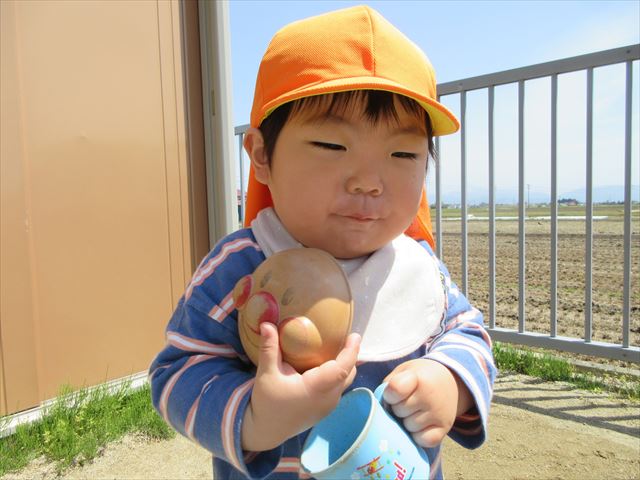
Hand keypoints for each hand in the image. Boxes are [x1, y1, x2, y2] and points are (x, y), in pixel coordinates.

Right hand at [241, 323, 359, 451]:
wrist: (266, 430)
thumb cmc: (267, 403)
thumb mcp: (266, 374)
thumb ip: (269, 348)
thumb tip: (267, 324)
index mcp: (316, 389)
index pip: (342, 368)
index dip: (351, 351)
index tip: (354, 336)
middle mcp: (328, 399)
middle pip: (349, 373)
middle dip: (350, 354)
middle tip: (345, 336)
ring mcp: (329, 406)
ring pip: (345, 381)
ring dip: (345, 364)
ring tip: (338, 346)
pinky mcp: (326, 409)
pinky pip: (339, 387)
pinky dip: (338, 373)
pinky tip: (327, 363)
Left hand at [382, 359, 472, 447]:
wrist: (450, 380)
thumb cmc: (419, 377)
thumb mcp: (403, 371)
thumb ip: (388, 386)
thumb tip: (378, 410)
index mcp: (417, 378)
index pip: (395, 390)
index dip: (389, 395)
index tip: (394, 393)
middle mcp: (430, 396)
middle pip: (399, 411)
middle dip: (397, 408)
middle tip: (406, 401)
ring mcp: (438, 413)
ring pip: (409, 428)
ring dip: (407, 422)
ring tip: (414, 411)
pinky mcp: (445, 428)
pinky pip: (423, 441)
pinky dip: (418, 436)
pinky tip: (421, 424)